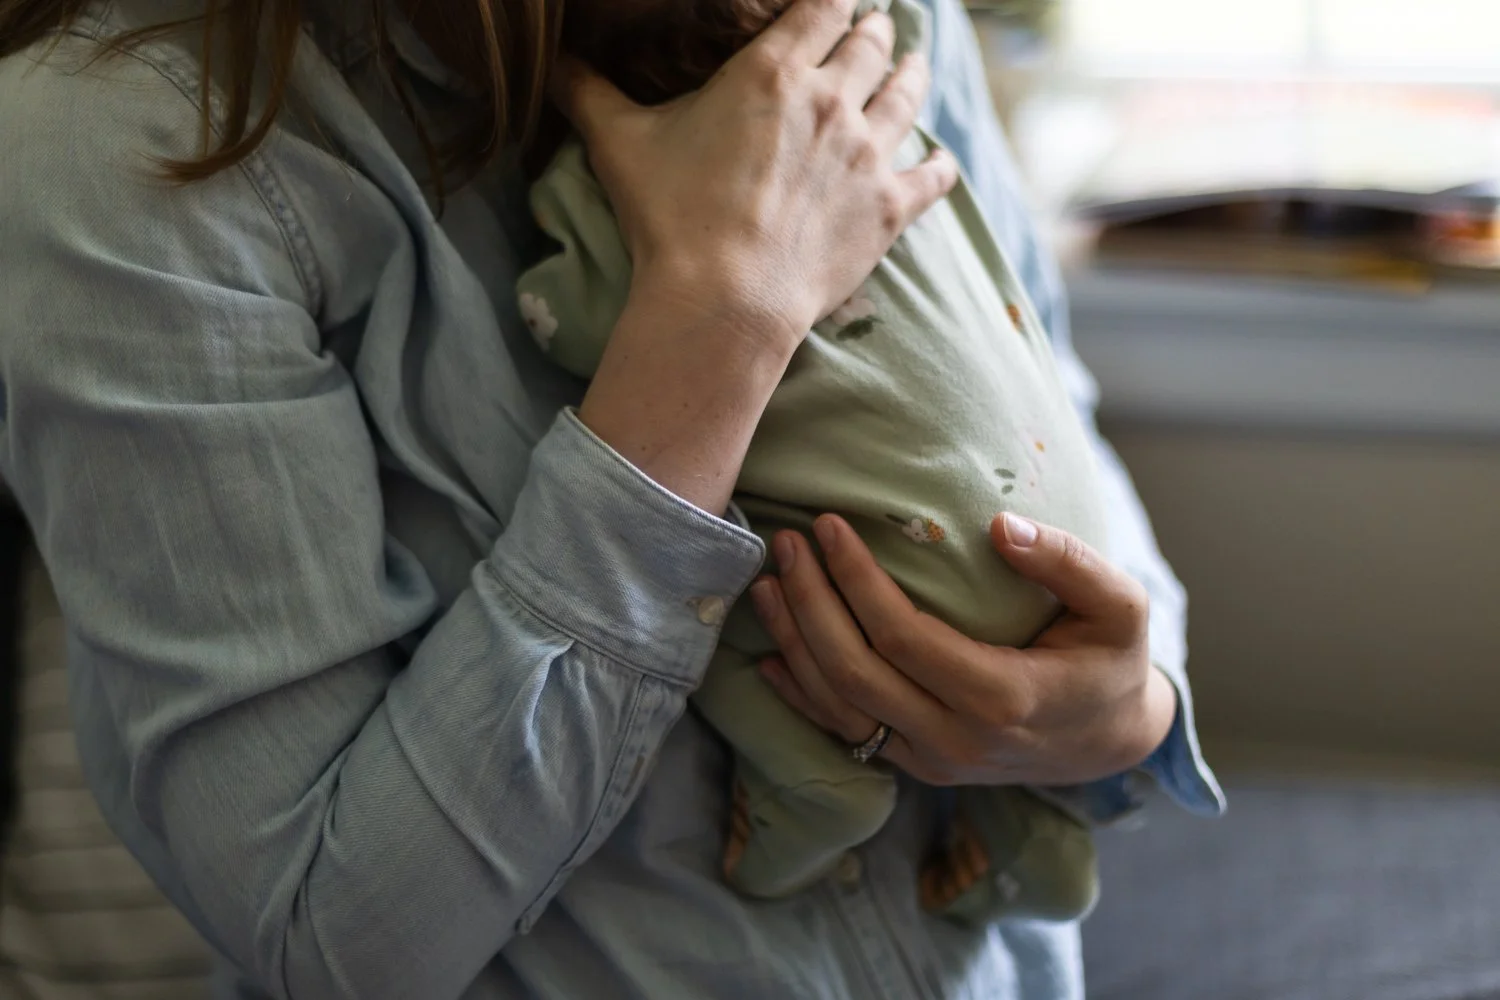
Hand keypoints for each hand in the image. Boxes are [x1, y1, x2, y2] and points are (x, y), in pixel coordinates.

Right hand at [552, 0, 958, 352]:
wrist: (724, 302)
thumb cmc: (672, 220)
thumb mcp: (619, 145)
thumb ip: (586, 93)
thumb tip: (551, 63)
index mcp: (773, 71)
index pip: (820, 6)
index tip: (833, 1)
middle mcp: (831, 100)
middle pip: (869, 44)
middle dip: (872, 31)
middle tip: (874, 29)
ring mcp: (868, 153)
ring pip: (906, 95)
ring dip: (911, 73)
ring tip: (914, 61)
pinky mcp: (890, 208)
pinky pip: (934, 174)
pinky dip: (940, 162)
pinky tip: (942, 160)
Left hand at [748, 513, 1177, 786]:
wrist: (1111, 742)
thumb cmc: (1113, 661)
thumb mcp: (1121, 607)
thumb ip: (1069, 563)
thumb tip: (1001, 528)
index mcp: (1003, 697)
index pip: (902, 636)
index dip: (855, 580)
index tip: (828, 526)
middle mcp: (957, 739)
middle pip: (855, 673)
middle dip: (810, 603)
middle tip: (786, 543)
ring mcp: (932, 760)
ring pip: (839, 708)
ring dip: (793, 644)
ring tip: (766, 583)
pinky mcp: (917, 765)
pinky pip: (845, 734)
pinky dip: (802, 696)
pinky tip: (769, 657)